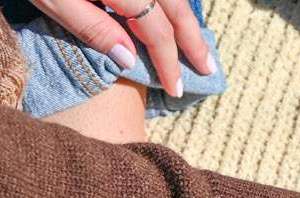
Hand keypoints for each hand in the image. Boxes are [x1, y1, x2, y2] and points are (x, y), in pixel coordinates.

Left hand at [28, 0, 213, 98]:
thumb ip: (92, 27)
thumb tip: (129, 60)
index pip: (155, 28)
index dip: (168, 60)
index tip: (175, 87)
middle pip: (174, 5)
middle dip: (192, 39)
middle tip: (207, 69)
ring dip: (186, 17)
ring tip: (197, 43)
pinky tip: (173, 11)